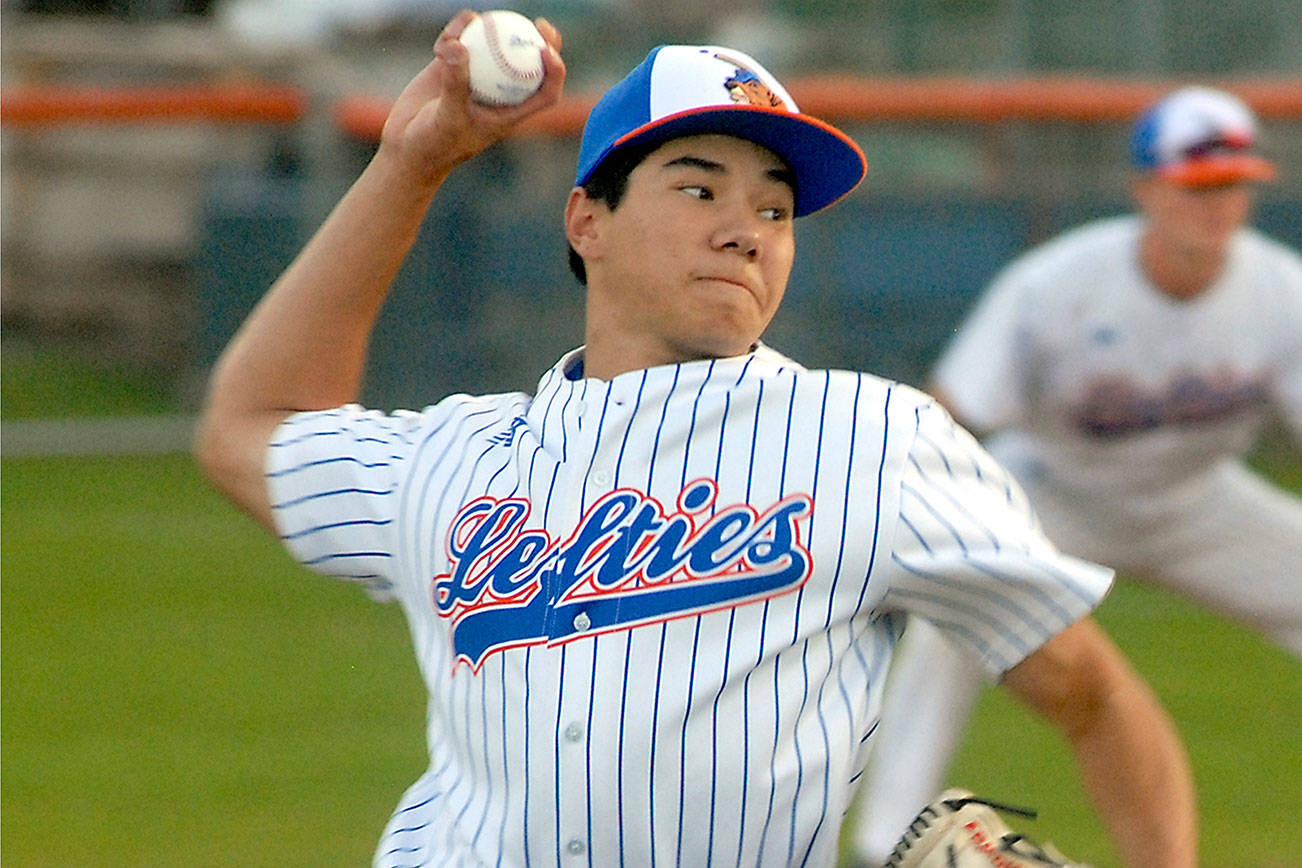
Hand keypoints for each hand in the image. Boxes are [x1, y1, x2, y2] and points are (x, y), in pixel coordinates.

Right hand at [377, 10, 565, 187]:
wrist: (406, 146)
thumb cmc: (434, 144)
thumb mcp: (448, 117)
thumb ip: (455, 83)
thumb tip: (460, 46)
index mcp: (511, 112)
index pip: (545, 93)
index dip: (555, 72)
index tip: (546, 52)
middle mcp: (499, 91)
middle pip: (529, 62)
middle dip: (540, 40)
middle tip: (538, 24)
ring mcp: (477, 75)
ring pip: (493, 43)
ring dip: (485, 30)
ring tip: (464, 30)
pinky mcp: (454, 64)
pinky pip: (462, 38)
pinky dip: (453, 34)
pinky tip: (440, 46)